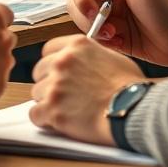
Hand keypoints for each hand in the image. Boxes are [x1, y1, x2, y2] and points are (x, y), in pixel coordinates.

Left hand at [30, 35, 144, 144]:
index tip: (58, 73)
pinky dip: (44, 119)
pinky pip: (35, 114)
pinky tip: (58, 121)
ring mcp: (55, 85)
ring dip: (48, 102)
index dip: (53, 63)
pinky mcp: (52, 109)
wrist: (133, 110)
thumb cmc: (129, 87)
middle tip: (64, 94)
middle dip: (49, 82)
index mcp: (76, 45)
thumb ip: (89, 55)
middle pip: (39, 71)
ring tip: (67, 109)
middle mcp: (62, 61)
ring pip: (36, 93)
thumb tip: (81, 61)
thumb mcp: (111, 57)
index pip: (47, 50)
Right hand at [67, 0, 167, 67]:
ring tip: (116, 34)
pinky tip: (121, 42)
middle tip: (109, 26)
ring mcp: (107, 14)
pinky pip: (92, 37)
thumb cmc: (167, 7)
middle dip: (87, 17)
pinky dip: (103, 42)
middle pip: (75, 2)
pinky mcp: (110, 34)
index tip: (92, 11)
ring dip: (95, 30)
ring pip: (80, 20)